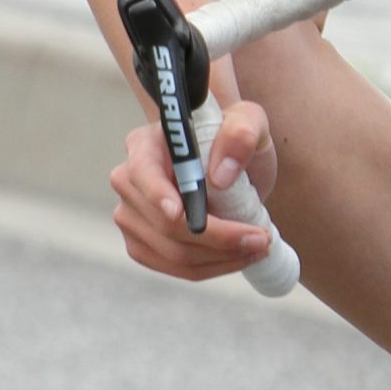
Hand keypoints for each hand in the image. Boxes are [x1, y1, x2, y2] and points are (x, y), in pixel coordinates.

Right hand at [110, 99, 279, 281]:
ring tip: (259, 246)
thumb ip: (240, 133)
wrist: (231, 165)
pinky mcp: (144, 245)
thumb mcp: (248, 121)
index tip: (180, 213)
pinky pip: (176, 268)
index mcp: (145, 144)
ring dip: (221, 257)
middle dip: (216, 237)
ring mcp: (131, 217)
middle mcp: (129, 182)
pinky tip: (240, 256)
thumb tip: (220, 176)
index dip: (158, 195)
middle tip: (261, 238)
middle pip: (164, 223)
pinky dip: (213, 267)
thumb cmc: (234, 138)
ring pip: (173, 253)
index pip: (143, 173)